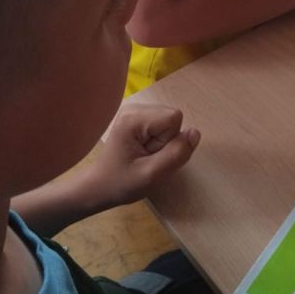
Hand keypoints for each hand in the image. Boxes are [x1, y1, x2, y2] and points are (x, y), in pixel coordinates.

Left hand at [78, 104, 199, 209]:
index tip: (151, 155)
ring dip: (163, 141)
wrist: (99, 186)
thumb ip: (176, 154)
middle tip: (147, 158)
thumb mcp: (151, 175)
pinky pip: (162, 123)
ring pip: (169, 121)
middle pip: (172, 117)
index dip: (170, 141)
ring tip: (143, 155)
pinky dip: (158, 139)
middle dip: (167, 140)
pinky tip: (142, 150)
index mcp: (133, 118)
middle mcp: (133, 107)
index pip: (174, 118)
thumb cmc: (121, 183)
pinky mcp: (136, 116)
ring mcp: (134, 110)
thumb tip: (195, 133)